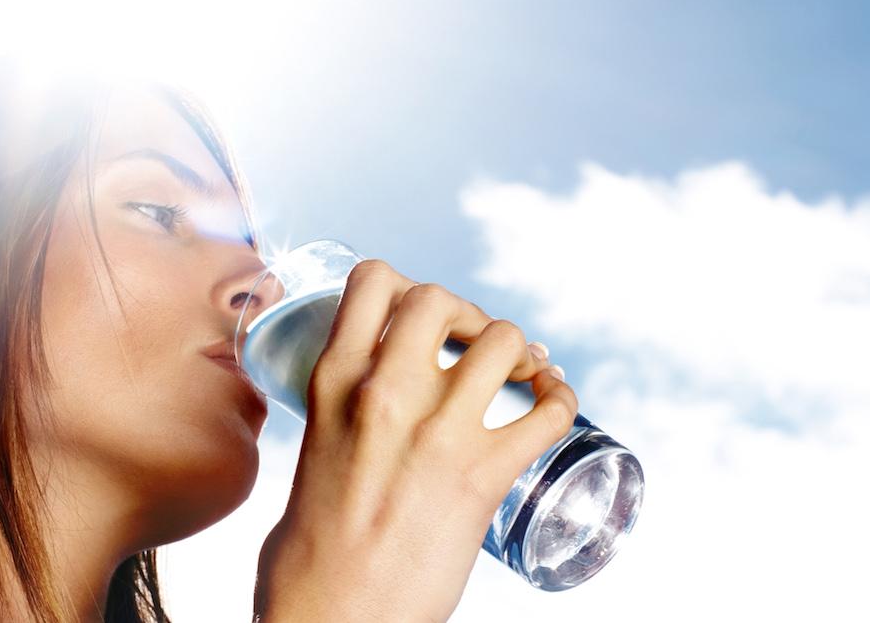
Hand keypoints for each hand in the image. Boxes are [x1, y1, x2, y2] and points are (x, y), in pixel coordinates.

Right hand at [253, 259, 577, 621]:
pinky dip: (561, 399)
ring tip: (521, 372)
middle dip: (466, 312)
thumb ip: (338, 415)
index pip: (373, 280)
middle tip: (474, 344)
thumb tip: (362, 410)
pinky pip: (548, 412)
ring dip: (519, 350)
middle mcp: (384, 392)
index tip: (420, 317)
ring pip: (503, 340)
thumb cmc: (308, 555)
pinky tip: (553, 405)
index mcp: (333, 383)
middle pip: (440, 297)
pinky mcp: (483, 476)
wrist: (330, 619)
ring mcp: (437, 431)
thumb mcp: (310, 451)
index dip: (406, 285)